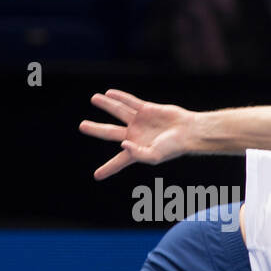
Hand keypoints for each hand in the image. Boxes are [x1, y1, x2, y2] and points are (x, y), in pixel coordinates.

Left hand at [80, 89, 196, 179]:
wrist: (189, 132)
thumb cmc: (174, 148)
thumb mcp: (154, 156)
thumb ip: (137, 154)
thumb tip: (122, 144)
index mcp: (136, 152)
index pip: (118, 162)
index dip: (108, 169)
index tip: (97, 176)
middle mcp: (135, 136)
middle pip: (109, 132)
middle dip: (95, 129)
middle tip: (82, 126)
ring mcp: (140, 122)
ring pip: (118, 112)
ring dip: (106, 105)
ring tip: (94, 98)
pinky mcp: (147, 109)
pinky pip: (131, 102)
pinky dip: (120, 97)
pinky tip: (109, 93)